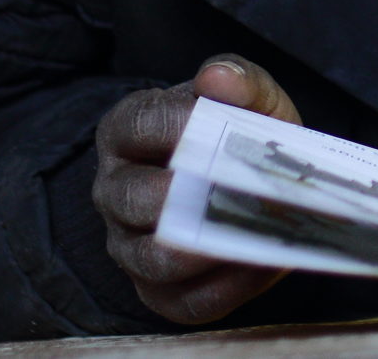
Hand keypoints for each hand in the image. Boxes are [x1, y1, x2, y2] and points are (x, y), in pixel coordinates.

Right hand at [92, 54, 302, 322]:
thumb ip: (242, 82)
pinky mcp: (158, 291)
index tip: (215, 125)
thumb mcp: (252, 100)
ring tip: (250, 234)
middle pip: (133, 198)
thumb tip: (218, 76)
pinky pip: (183, 300)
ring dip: (205, 249)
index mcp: (128, 131)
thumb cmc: (245, 135)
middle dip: (183, 195)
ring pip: (152, 258)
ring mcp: (129, 245)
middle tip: (233, 188)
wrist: (261, 186)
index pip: (136, 125)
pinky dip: (226, 286)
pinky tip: (261, 264)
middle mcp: (116, 190)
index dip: (176, 126)